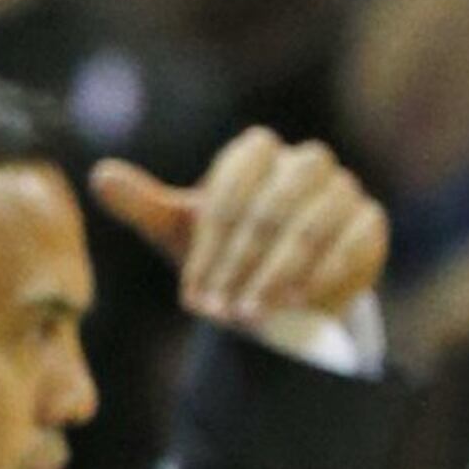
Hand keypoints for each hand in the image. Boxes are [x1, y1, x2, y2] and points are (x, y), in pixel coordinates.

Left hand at [91, 133, 389, 337]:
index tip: (193, 296)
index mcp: (257, 152)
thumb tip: (99, 177)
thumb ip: (145, 205)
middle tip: (222, 314)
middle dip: (242, 266)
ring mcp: (343, 190)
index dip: (210, 247)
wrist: (285, 286)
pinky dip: (321, 276)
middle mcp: (305, 162)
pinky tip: (296, 304)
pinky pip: (350, 244)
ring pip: (311, 227)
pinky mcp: (370, 223)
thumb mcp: (183, 233)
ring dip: (277, 277)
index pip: (232, 189)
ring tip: (253, 316)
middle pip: (272, 207)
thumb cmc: (230, 251)